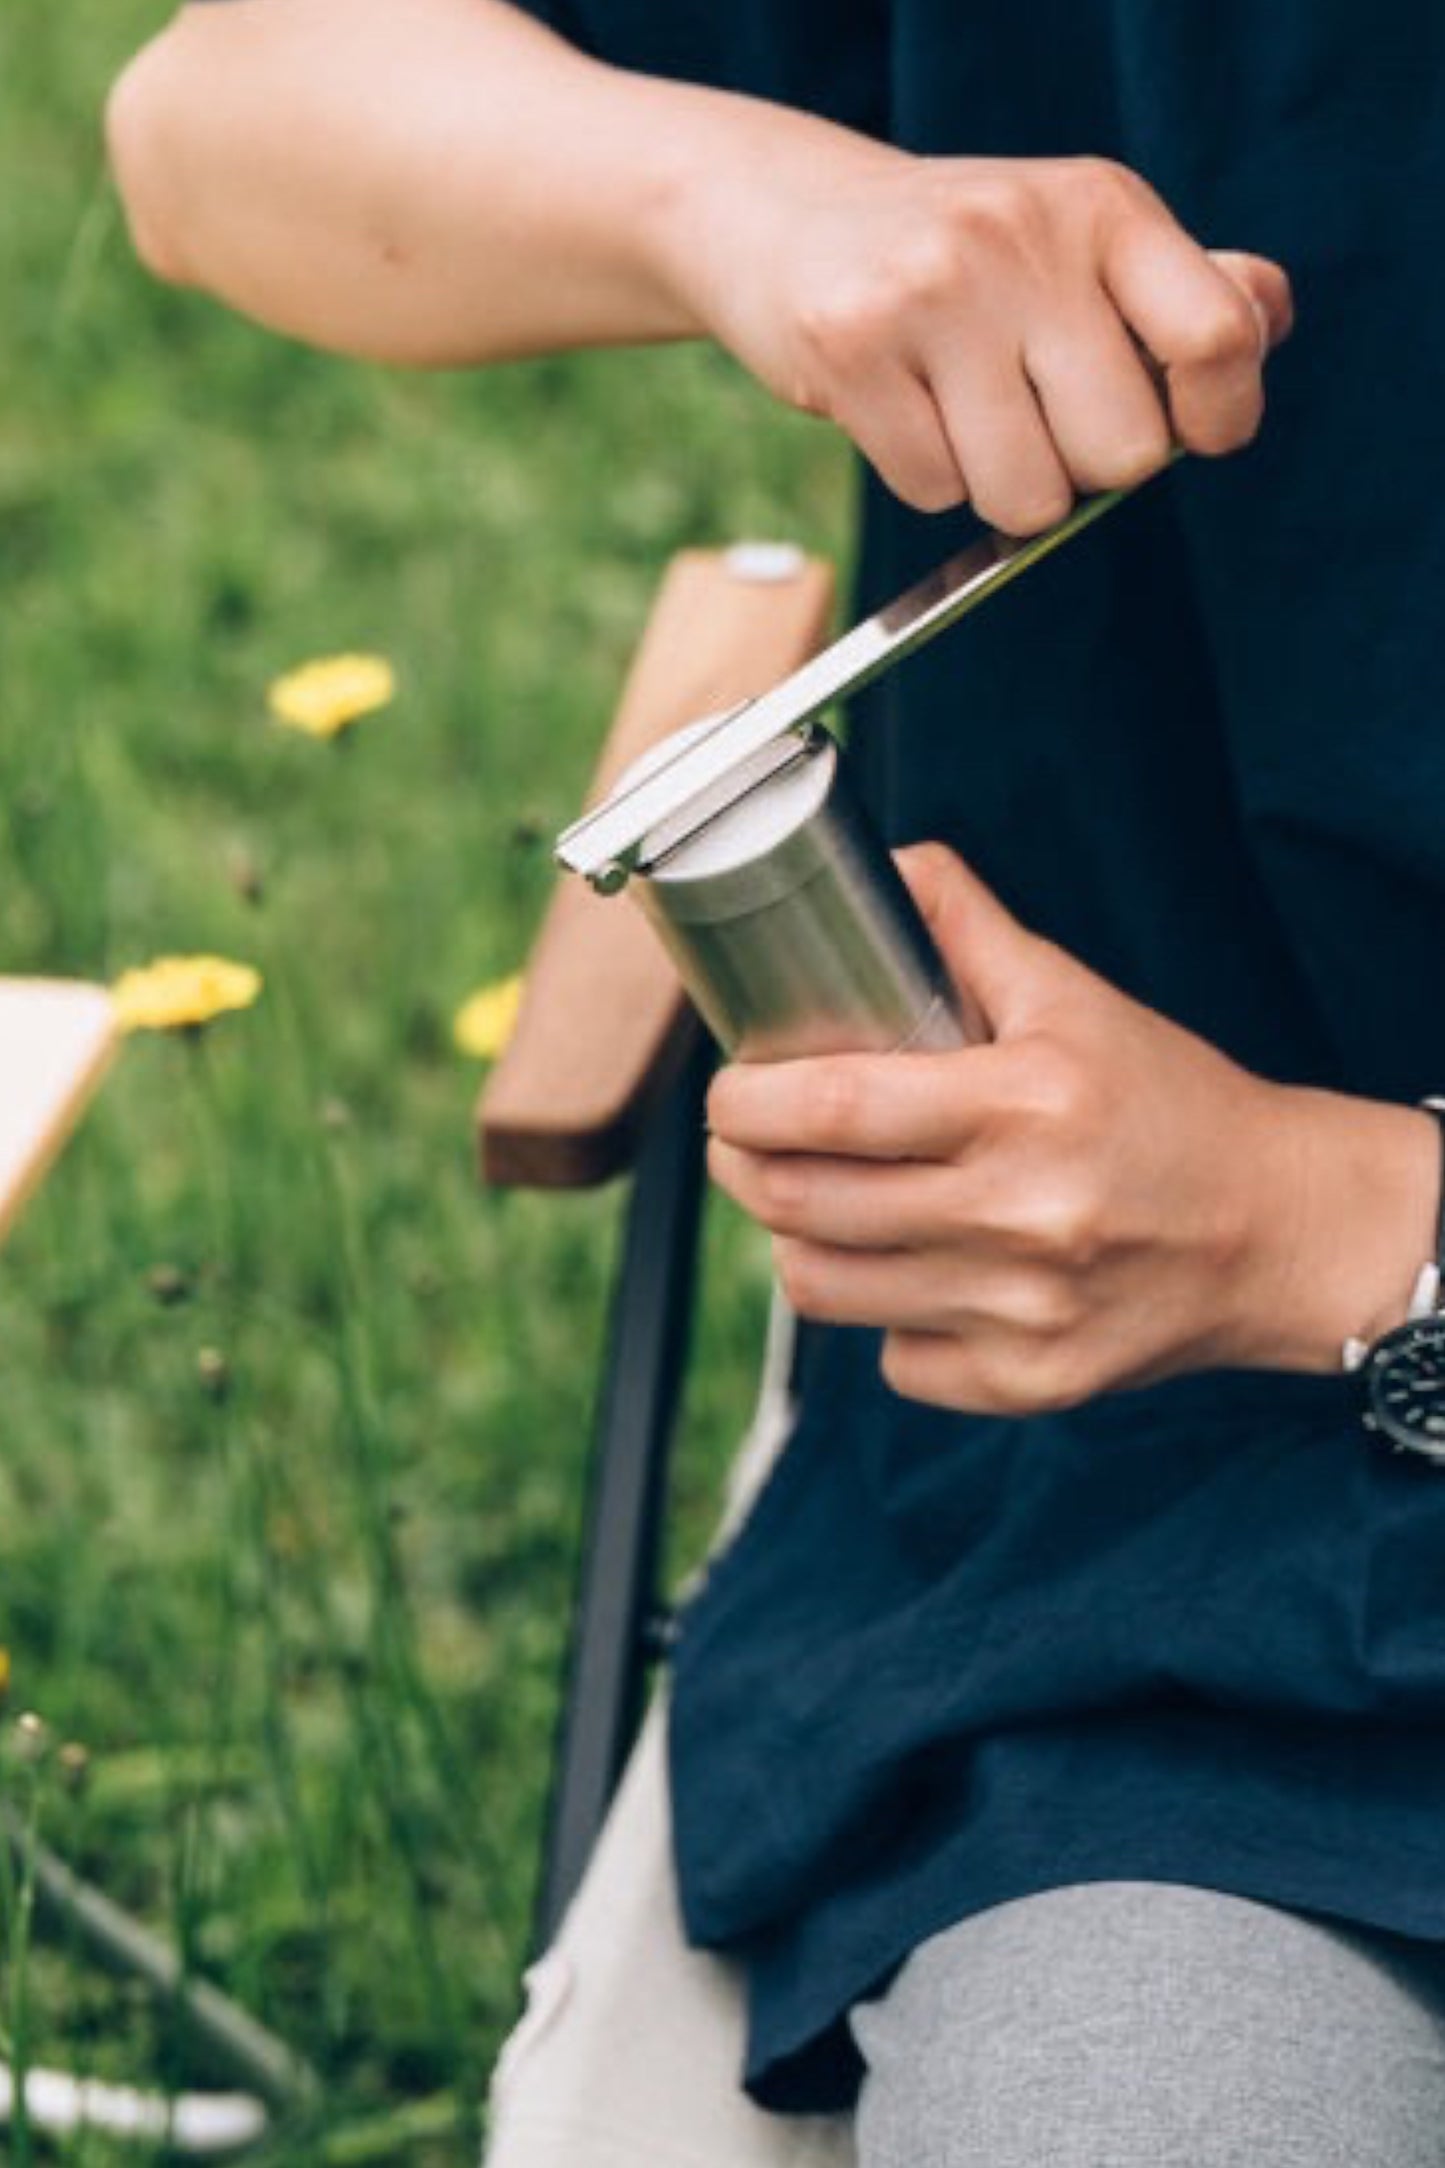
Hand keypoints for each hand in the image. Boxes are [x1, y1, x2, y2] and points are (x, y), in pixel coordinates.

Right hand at [663, 129, 1291, 525]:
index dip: (1218, 416)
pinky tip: (904, 410)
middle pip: (1121, 456)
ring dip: (1001, 488)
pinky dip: (926, 476)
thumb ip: (1185, 291)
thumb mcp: (1080, 241)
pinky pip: (934, 490)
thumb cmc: (967, 257)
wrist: (791, 215)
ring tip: (966, 418)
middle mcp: (1024, 238)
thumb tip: (1261, 326)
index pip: (1219, 337)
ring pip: (1025, 494)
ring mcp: (934, 291)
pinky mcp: (852, 349)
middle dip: (1084, 470)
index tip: (1190, 430)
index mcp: (1103, 208)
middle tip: (1038, 419)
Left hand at [707, 847, 1436, 1413]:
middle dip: (743, 1167)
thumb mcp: (1075, 997)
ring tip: (816, 1203)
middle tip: (744, 1142)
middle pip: (804, 1204)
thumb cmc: (1167, 1102)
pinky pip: (894, 1359)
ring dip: (797, 1241)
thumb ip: (969, 928)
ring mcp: (1023, 1311)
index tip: (729, 1089)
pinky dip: (884, 1318)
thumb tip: (889, 866)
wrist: (1277, 1229)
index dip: (747, 1101)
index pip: (833, 1106)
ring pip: (825, 1290)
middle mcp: (1023, 1215)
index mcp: (1026, 1103)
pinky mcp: (1030, 1382)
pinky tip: (916, 1273)